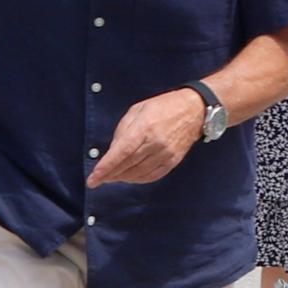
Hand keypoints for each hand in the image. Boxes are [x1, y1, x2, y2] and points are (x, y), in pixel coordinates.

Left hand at [85, 86, 206, 187]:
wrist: (193, 110)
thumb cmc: (161, 107)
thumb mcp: (137, 110)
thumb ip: (122, 131)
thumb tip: (111, 153)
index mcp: (145, 127)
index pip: (122, 152)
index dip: (106, 167)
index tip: (93, 178)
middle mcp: (156, 143)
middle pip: (128, 165)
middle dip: (110, 175)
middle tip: (97, 179)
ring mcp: (166, 154)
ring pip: (139, 174)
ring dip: (122, 178)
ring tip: (111, 177)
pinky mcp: (173, 162)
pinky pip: (152, 176)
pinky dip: (137, 180)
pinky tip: (129, 177)